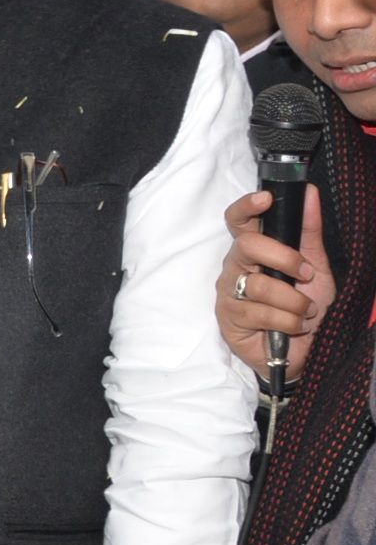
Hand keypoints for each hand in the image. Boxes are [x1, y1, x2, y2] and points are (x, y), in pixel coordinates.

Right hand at [218, 186, 334, 380]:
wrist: (303, 351)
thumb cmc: (304, 306)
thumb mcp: (316, 267)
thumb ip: (310, 231)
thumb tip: (310, 192)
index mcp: (253, 250)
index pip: (239, 220)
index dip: (247, 207)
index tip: (266, 199)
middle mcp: (235, 266)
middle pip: (247, 246)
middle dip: (284, 258)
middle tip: (307, 274)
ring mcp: (228, 292)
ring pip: (259, 285)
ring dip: (294, 301)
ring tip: (306, 311)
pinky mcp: (228, 318)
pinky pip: (261, 313)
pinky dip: (288, 322)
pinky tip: (294, 327)